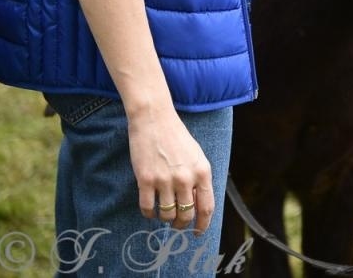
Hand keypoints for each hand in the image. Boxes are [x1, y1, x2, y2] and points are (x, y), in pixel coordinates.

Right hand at [128, 104, 214, 233]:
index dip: (203, 224)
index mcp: (202, 171)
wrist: (155, 120)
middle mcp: (186, 178)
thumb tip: (198, 204)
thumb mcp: (197, 156)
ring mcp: (165, 180)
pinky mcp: (146, 180)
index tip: (197, 232)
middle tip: (177, 225)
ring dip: (165, 218)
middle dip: (182, 224)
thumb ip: (199, 179)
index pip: (207, 207)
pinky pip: (147, 208)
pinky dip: (149, 213)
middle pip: (186, 214)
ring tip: (164, 213)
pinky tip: (150, 210)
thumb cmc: (177, 137)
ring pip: (167, 214)